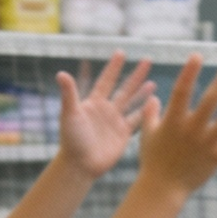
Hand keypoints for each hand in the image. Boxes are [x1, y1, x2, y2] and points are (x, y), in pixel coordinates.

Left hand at [55, 51, 156, 176]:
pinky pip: (136, 121)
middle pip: (124, 88)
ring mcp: (115, 122)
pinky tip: (155, 105)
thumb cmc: (71, 140)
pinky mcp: (122, 135)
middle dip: (135, 75)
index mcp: (93, 103)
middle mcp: (106, 110)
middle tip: (148, 60)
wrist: (79, 165)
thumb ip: (69, 94)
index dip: (114, 67)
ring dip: (142, 93)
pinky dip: (145, 113)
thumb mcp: (69, 114)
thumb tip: (61, 73)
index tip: (121, 52)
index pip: (106, 80)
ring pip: (132, 104)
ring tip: (154, 82)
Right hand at [135, 56, 216, 193]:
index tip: (197, 55)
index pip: (181, 91)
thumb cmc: (153, 160)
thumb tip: (154, 97)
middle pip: (210, 102)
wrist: (162, 188)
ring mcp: (206, 143)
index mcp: (173, 121)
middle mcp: (191, 129)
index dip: (189, 73)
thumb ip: (151, 114)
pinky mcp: (216, 157)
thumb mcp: (147, 135)